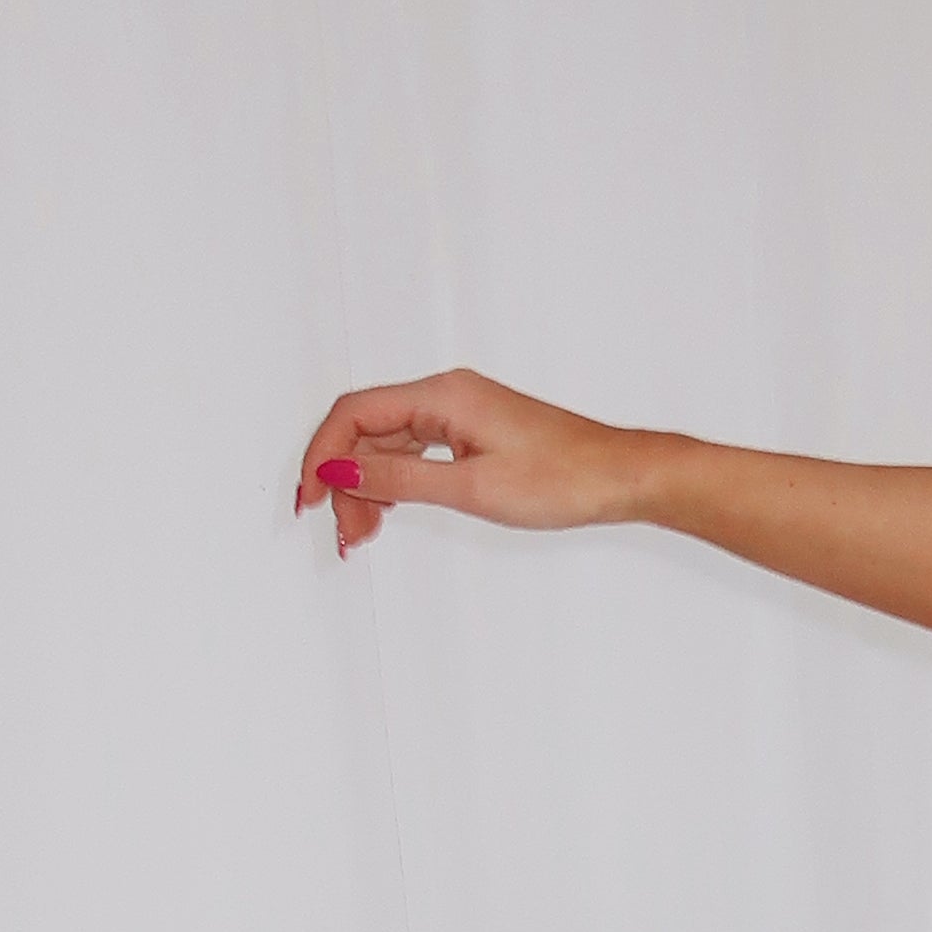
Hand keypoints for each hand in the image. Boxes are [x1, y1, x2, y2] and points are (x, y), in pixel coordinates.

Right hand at [292, 371, 643, 557]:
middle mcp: (446, 396)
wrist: (620, 477)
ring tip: (365, 535)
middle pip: (367, 431)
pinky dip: (396, 483)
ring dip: (369, 488)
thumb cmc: (564, 478)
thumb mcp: (471, 487)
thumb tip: (339, 471)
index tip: (310, 499)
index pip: (354, 414)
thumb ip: (400, 479)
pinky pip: (415, 452)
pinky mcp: (472, 432)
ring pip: (389, 446)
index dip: (321, 456)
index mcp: (442, 396)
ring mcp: (459, 413)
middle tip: (347, 534)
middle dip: (346, 482)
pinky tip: (389, 513)